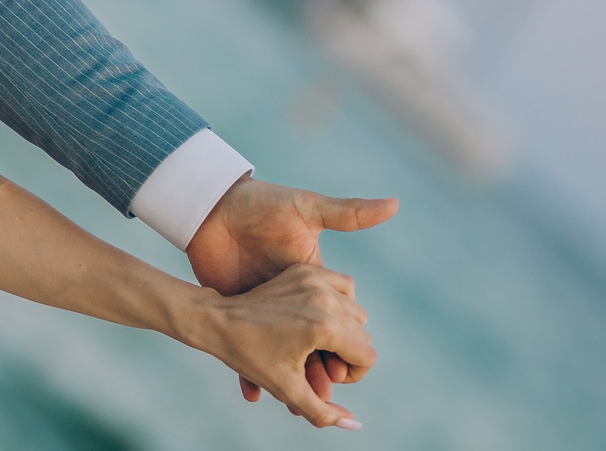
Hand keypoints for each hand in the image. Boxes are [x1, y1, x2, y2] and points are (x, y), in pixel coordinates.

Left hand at [187, 176, 395, 406]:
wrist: (210, 210)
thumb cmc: (261, 204)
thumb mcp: (307, 207)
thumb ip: (350, 210)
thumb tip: (396, 202)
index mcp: (322, 284)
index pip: (351, 332)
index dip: (349, 355)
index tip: (335, 372)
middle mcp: (305, 299)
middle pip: (325, 350)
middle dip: (324, 374)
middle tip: (317, 392)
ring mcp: (275, 308)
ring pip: (293, 358)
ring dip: (294, 383)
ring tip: (289, 404)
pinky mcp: (247, 310)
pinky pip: (256, 353)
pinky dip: (254, 376)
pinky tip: (251, 393)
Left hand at [194, 263, 374, 430]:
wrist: (218, 320)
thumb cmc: (250, 356)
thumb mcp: (287, 390)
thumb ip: (323, 412)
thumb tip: (355, 426)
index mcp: (323, 327)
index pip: (367, 356)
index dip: (352, 374)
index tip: (327, 377)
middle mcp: (324, 299)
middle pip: (363, 334)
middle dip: (347, 354)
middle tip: (319, 362)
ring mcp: (314, 280)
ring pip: (356, 311)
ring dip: (345, 329)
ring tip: (318, 341)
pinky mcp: (305, 269)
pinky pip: (342, 285)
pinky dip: (339, 301)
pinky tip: (318, 316)